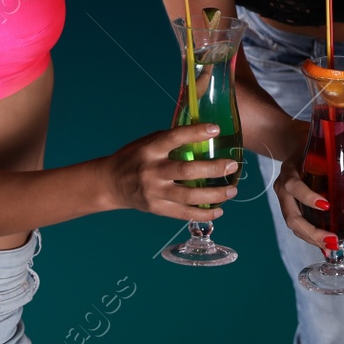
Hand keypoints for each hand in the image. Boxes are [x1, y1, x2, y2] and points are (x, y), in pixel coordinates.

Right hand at [106, 125, 237, 219]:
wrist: (111, 183)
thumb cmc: (134, 157)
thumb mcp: (147, 142)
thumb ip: (171, 139)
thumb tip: (203, 133)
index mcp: (149, 149)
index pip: (174, 138)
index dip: (195, 133)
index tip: (215, 129)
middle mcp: (152, 171)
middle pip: (186, 171)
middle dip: (213, 169)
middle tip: (232, 166)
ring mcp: (154, 192)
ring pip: (188, 196)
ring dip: (214, 195)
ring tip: (232, 191)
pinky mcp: (157, 209)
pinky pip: (183, 214)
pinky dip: (203, 214)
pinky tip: (219, 210)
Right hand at [274, 149, 335, 251]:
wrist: (297, 145)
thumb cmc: (317, 147)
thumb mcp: (332, 149)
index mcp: (291, 169)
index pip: (294, 186)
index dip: (307, 197)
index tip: (326, 205)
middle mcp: (283, 186)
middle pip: (291, 215)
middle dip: (311, 231)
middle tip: (332, 239)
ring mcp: (285, 199)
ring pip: (294, 225)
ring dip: (312, 238)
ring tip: (332, 247)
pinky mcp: (290, 207)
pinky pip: (298, 225)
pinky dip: (311, 237)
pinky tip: (326, 247)